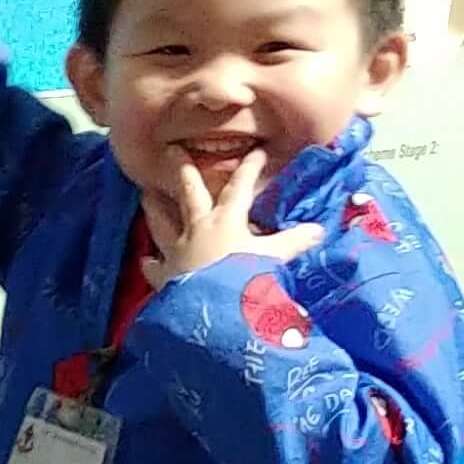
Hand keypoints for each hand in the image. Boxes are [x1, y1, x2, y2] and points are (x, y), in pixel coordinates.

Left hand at [145, 148, 328, 287]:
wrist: (210, 312)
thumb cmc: (241, 279)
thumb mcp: (272, 258)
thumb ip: (293, 243)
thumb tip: (318, 230)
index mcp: (225, 221)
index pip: (239, 187)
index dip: (249, 169)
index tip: (257, 153)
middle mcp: (196, 230)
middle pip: (189, 194)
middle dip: (183, 172)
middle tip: (170, 151)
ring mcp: (176, 251)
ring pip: (161, 222)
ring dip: (154, 208)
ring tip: (145, 194)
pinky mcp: (165, 276)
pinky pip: (154, 267)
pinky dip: (151, 262)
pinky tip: (146, 259)